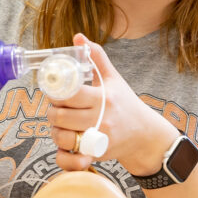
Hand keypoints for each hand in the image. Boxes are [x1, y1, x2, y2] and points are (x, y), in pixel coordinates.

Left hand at [47, 34, 179, 172]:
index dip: (56, 93)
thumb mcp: (114, 79)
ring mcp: (98, 140)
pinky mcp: (96, 155)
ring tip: (60, 124)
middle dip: (53, 112)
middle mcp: (101, 120)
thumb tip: (78, 37)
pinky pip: (71, 160)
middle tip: (56, 108)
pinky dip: (64, 156)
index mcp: (103, 98)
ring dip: (55, 130)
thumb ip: (96, 57)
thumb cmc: (126, 104)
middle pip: (61, 117)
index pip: (70, 95)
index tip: (56, 92)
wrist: (144, 135)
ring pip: (62, 137)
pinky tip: (65, 145)